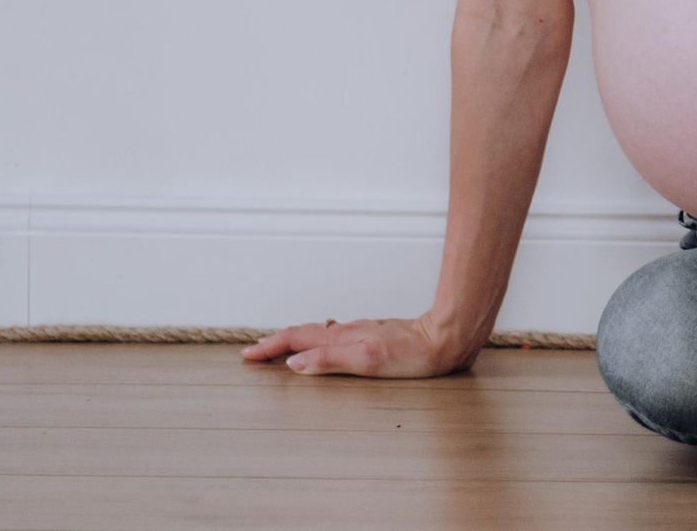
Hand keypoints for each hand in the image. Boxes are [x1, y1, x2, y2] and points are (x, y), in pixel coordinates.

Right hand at [241, 314, 472, 377]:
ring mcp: (362, 332)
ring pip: (320, 333)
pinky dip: (317, 341)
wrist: (448, 337)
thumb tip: (293, 365)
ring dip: (294, 340)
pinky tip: (322, 347)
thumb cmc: (414, 354)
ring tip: (278, 349)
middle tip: (254, 353)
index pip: (298, 340)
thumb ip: (330, 361)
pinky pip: (336, 336)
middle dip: (276, 342)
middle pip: (305, 334)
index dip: (271, 347)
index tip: (248, 355)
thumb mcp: (369, 361)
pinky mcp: (375, 336)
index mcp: (344, 338)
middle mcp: (350, 332)